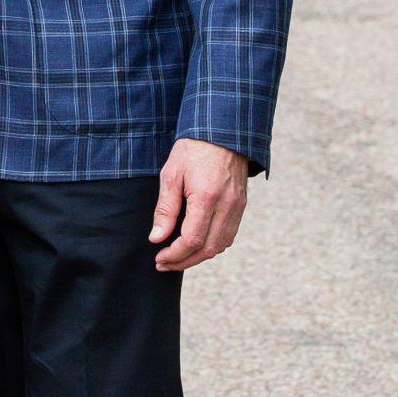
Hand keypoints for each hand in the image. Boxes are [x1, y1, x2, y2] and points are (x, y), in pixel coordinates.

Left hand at [150, 140, 247, 271]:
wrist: (223, 132)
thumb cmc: (193, 150)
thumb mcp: (171, 175)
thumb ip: (165, 209)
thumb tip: (157, 239)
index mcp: (207, 197)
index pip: (191, 240)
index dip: (174, 255)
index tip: (159, 258)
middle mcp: (226, 205)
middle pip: (207, 249)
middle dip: (184, 261)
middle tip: (164, 264)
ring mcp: (237, 207)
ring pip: (220, 246)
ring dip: (198, 257)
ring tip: (177, 257)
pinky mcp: (241, 205)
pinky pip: (228, 235)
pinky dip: (212, 246)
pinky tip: (196, 244)